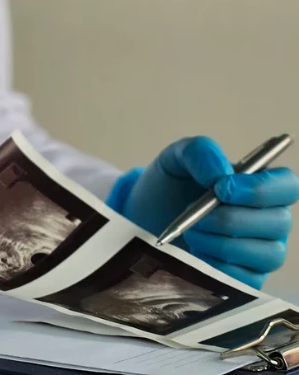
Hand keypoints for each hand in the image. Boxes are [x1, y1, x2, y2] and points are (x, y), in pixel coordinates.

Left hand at [112, 136, 298, 287]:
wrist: (147, 217)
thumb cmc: (171, 185)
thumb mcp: (178, 157)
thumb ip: (201, 152)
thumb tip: (220, 175)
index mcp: (260, 184)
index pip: (287, 186)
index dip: (260, 188)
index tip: (221, 189)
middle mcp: (269, 218)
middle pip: (278, 223)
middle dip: (231, 219)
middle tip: (195, 216)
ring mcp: (261, 251)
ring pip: (266, 254)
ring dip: (222, 243)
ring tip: (190, 232)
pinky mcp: (246, 278)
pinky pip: (248, 280)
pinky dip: (218, 266)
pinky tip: (195, 253)